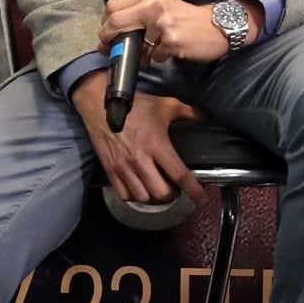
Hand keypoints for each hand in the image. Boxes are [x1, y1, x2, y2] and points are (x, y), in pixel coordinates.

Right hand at [70, 71, 204, 205]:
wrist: (100, 105)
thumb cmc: (134, 106)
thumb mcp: (165, 105)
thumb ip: (187, 113)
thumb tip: (203, 119)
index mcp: (157, 145)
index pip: (179, 174)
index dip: (194, 190)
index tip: (201, 198)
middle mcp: (140, 160)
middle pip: (161, 193)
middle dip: (173, 195)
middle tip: (176, 188)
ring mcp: (124, 167)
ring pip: (143, 198)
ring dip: (154, 198)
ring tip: (158, 189)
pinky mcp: (110, 170)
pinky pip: (124, 195)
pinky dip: (135, 196)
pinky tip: (140, 188)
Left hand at [99, 0, 253, 64]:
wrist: (217, 26)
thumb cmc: (187, 18)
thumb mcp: (161, 4)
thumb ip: (139, 11)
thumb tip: (113, 30)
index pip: (113, 6)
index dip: (105, 24)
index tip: (105, 36)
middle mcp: (154, 4)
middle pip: (115, 21)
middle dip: (108, 39)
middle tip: (110, 49)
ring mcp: (163, 22)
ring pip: (134, 43)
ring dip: (138, 53)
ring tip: (148, 54)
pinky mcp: (172, 40)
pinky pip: (153, 55)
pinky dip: (156, 58)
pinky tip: (167, 52)